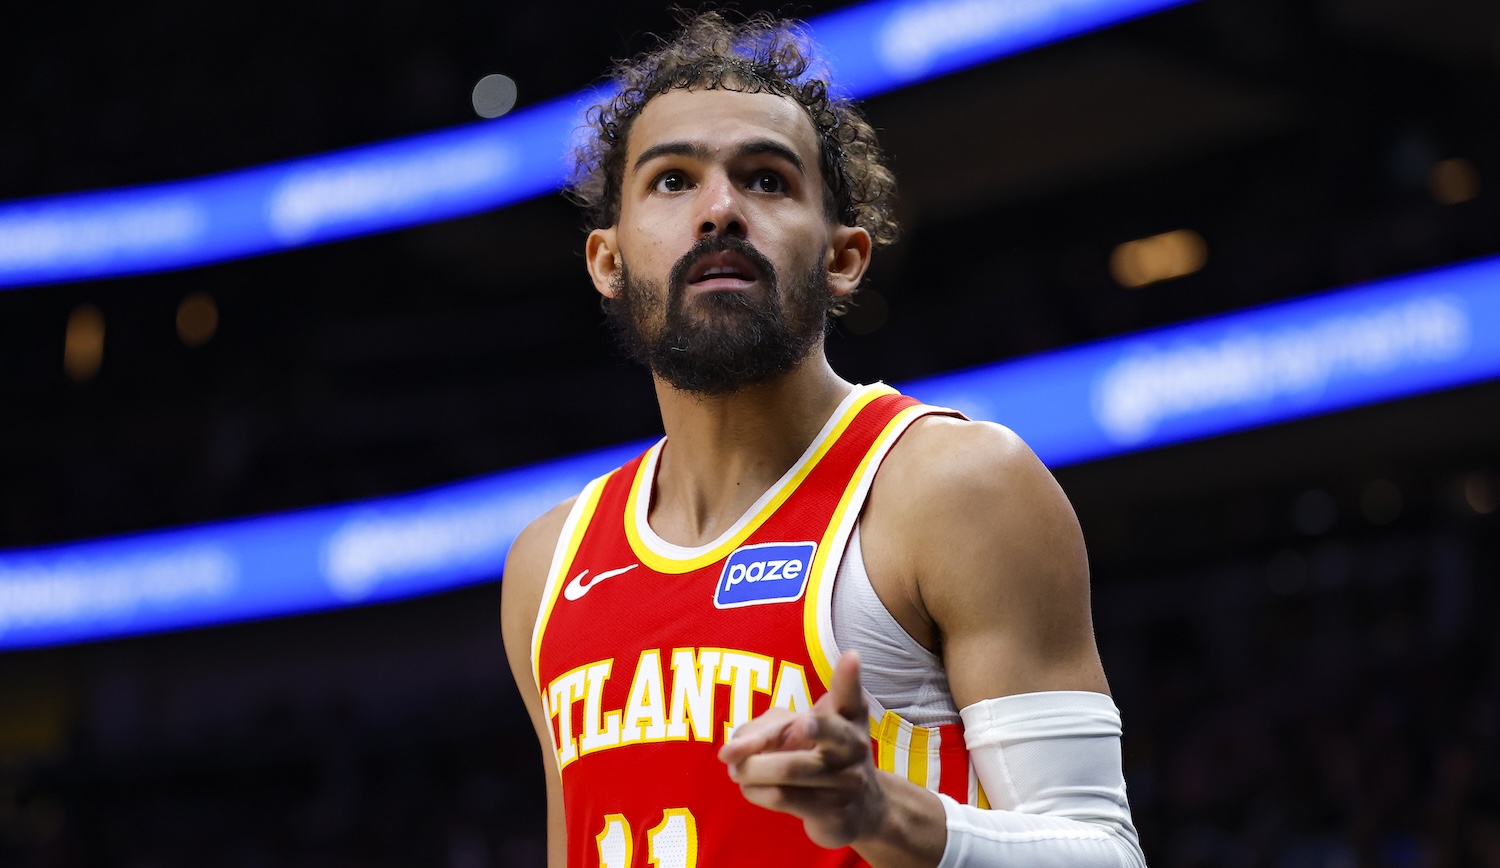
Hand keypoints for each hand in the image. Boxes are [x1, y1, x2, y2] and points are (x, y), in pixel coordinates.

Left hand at [717, 651, 887, 848]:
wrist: (861, 810)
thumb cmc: (820, 756)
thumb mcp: (797, 731)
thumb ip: (763, 729)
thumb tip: (730, 752)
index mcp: (849, 717)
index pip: (852, 694)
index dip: (849, 677)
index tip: (851, 657)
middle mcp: (854, 746)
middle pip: (821, 731)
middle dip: (778, 734)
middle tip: (735, 745)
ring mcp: (847, 782)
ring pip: (789, 769)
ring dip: (752, 769)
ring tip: (737, 770)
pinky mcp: (833, 813)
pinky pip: (784, 798)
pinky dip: (757, 791)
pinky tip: (750, 788)